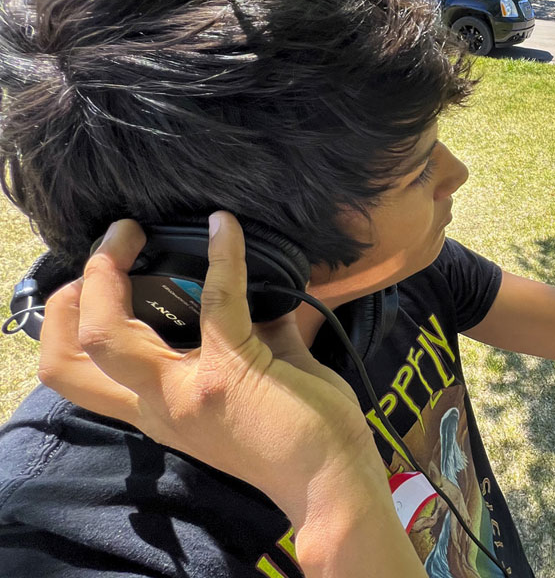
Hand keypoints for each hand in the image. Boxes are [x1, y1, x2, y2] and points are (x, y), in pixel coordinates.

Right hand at [36, 213, 386, 524]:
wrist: (331, 481)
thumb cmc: (300, 436)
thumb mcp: (250, 386)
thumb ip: (248, 336)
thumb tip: (258, 285)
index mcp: (156, 408)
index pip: (77, 372)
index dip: (68, 320)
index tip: (93, 276)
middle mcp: (158, 404)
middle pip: (70, 355)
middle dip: (73, 292)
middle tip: (109, 247)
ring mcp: (189, 389)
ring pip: (107, 332)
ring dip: (109, 273)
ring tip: (132, 232)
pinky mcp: (233, 370)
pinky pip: (218, 298)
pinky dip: (223, 255)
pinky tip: (226, 227)